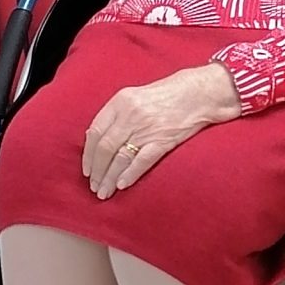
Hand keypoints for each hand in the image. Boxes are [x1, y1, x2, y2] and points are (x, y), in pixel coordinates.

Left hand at [82, 66, 240, 197]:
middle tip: (94, 186)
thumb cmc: (166, 94)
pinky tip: (122, 185)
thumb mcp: (135, 96)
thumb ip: (116, 115)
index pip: (95, 132)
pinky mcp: (163, 141)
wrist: (198, 92)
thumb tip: (96, 139)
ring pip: (120, 158)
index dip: (88, 155)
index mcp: (120, 101)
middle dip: (97, 172)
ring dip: (109, 178)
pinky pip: (141, 161)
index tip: (87, 170)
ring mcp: (147, 128)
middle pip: (105, 148)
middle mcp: (131, 115)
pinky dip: (130, 175)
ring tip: (104, 192)